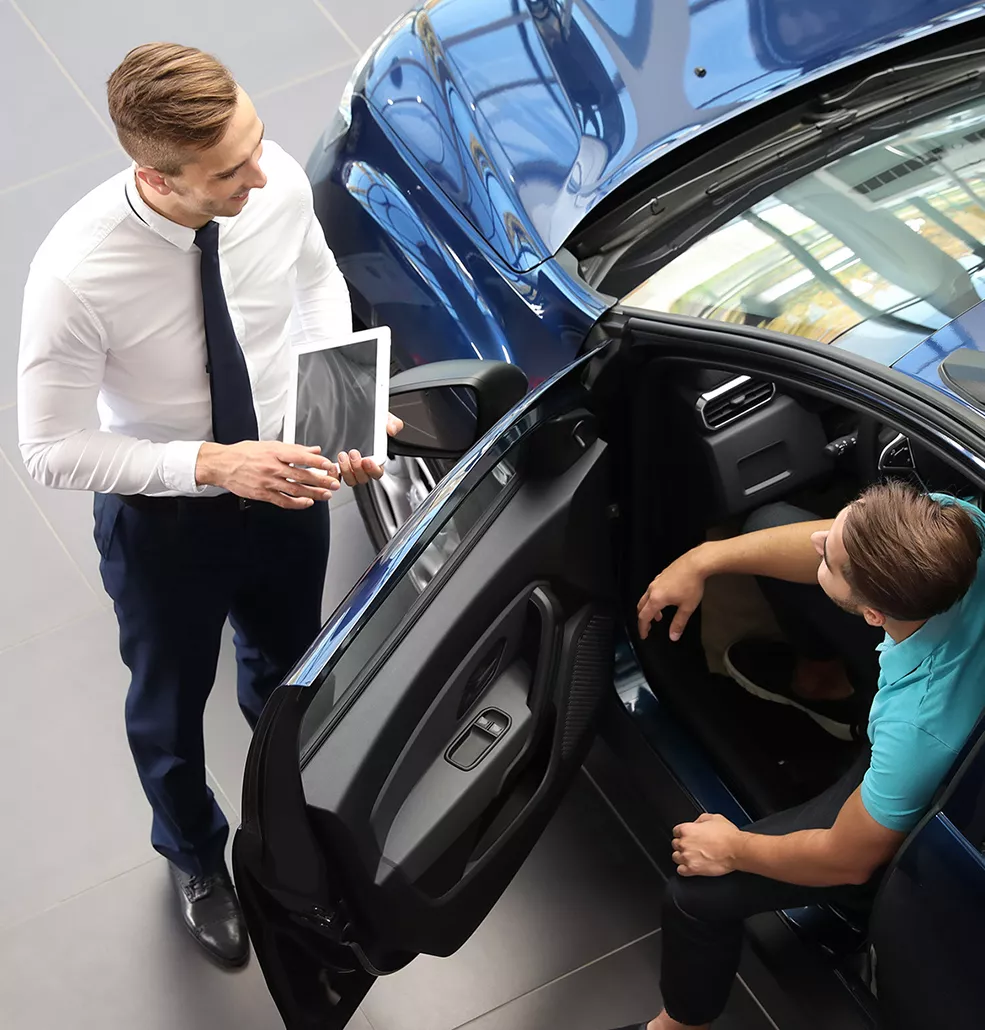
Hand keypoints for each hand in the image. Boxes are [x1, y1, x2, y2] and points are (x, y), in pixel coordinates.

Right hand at [196, 441, 340, 509]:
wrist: (222, 465)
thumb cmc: (244, 453)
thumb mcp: (270, 445)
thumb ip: (294, 449)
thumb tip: (314, 450)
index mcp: (275, 452)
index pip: (301, 457)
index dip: (317, 462)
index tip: (329, 465)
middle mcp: (272, 467)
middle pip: (301, 476)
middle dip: (321, 480)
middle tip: (334, 483)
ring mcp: (268, 482)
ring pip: (295, 490)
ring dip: (313, 493)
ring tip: (325, 495)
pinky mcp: (263, 494)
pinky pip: (283, 501)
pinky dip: (297, 504)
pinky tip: (307, 503)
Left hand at [337, 412, 403, 485]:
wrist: (357, 418)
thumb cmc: (372, 423)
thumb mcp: (384, 419)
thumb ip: (392, 423)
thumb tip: (392, 429)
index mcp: (377, 460)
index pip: (377, 472)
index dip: (373, 469)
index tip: (367, 460)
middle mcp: (363, 468)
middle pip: (363, 478)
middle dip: (358, 468)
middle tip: (353, 453)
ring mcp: (351, 469)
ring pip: (350, 480)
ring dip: (346, 470)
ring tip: (342, 455)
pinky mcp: (338, 467)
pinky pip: (336, 477)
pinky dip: (333, 474)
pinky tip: (332, 464)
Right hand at [637, 549, 706, 640]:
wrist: (696, 563)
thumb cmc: (692, 584)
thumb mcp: (687, 607)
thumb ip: (679, 623)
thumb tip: (673, 636)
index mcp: (656, 599)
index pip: (644, 617)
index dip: (643, 628)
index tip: (644, 635)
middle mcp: (652, 589)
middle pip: (641, 606)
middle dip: (643, 618)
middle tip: (648, 627)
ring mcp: (656, 581)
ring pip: (646, 597)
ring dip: (649, 608)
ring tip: (658, 615)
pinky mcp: (661, 575)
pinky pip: (652, 590)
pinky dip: (653, 599)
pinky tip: (665, 599)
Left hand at [672, 814, 742, 876]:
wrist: (736, 850)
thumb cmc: (727, 835)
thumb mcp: (713, 818)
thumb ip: (700, 820)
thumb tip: (696, 823)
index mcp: (687, 829)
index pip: (676, 831)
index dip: (682, 834)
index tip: (687, 836)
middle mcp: (684, 843)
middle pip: (675, 844)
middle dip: (682, 845)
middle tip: (691, 846)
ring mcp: (687, 857)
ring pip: (676, 857)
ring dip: (682, 857)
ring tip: (691, 857)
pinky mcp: (693, 869)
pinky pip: (680, 870)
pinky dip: (684, 869)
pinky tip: (690, 866)